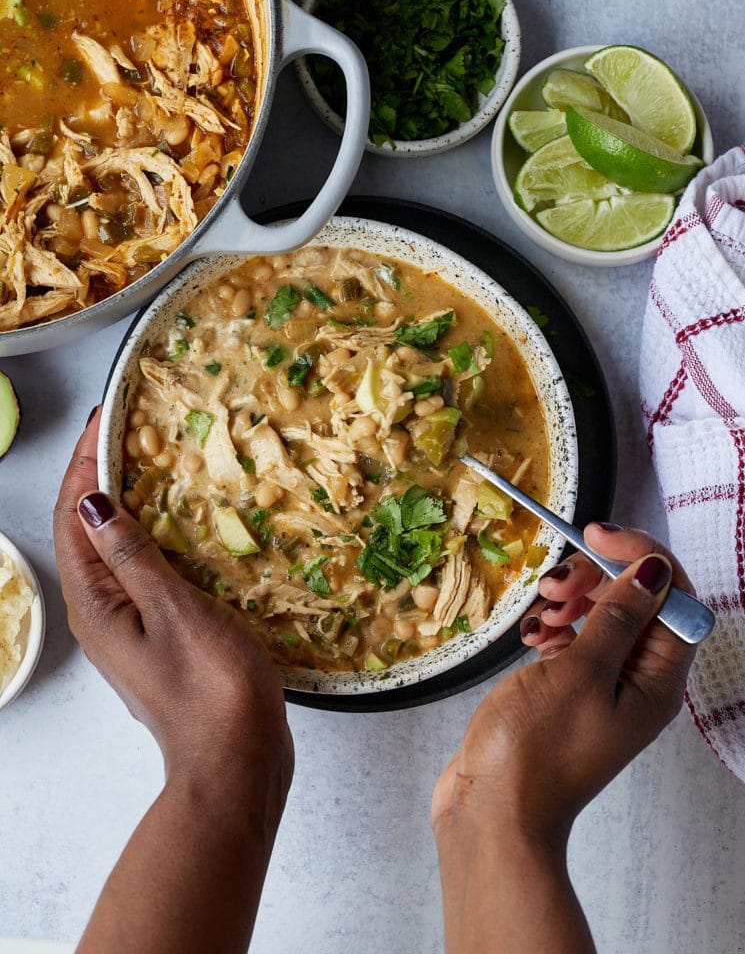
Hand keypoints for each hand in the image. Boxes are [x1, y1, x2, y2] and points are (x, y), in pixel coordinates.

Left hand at [54, 408, 292, 953]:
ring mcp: (131, 626)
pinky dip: (156, 534)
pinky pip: (145, 570)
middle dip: (102, 474)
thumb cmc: (210, 688)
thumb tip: (95, 502)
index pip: (74, 515)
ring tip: (157, 461)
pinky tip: (185, 522)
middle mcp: (103, 612)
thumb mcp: (173, 611)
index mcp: (96, 603)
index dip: (85, 463)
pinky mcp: (160, 635)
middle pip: (88, 528)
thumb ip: (134, 554)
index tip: (105, 417)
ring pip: (118, 548)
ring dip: (131, 502)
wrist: (237, 759)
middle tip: (132, 429)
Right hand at [432, 524, 694, 841]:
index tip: (598, 535)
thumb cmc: (538, 751)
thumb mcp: (581, 673)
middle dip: (595, 579)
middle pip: (633, 601)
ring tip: (539, 612)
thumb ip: (618, 616)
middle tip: (554, 582)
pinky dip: (551, 627)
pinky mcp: (566, 689)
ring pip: (598, 616)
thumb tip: (653, 570)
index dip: (641, 557)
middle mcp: (637, 680)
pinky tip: (529, 635)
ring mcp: (600, 685)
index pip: (672, 597)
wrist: (492, 811)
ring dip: (569, 601)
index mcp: (658, 680)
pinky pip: (571, 639)